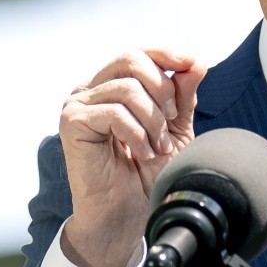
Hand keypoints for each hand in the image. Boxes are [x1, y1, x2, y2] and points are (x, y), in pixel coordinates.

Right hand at [57, 48, 206, 266]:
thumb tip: (194, 62)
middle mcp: (91, 89)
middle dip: (162, 88)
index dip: (166, 53)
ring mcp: (78, 104)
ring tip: (158, 147)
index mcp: (113, 85)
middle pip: (130, 59)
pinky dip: (137, 134)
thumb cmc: (148, 173)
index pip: (139, 53)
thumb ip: (183, 95)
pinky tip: (143, 154)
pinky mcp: (72, 123)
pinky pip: (114, 113)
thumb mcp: (175, 128)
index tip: (191, 63)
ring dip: (153, 120)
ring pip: (127, 88)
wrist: (128, 213)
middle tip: (173, 119)